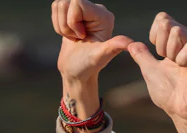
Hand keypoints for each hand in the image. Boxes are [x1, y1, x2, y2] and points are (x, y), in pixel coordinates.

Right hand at [52, 0, 131, 118]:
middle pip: (66, 2)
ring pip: (59, 4)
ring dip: (61, 25)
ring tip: (73, 37)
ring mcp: (83, 11)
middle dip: (66, 24)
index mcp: (104, 16)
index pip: (77, 2)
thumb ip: (113, 46)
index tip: (82, 36)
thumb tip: (130, 44)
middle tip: (77, 37)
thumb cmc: (88, 66)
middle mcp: (95, 10)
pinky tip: (69, 34)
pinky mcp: (72, 13)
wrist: (75, 71)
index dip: (73, 20)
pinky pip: (56, 8)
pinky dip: (57, 24)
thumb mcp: (100, 56)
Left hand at [127, 14, 186, 132]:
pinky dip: (183, 59)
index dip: (155, 37)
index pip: (163, 19)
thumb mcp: (150, 71)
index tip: (161, 56)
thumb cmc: (169, 94)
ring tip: (180, 68)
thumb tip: (130, 44)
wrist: (182, 112)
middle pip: (169, 24)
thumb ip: (142, 56)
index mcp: (181, 40)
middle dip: (162, 46)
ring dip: (172, 54)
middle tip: (172, 63)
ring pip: (178, 32)